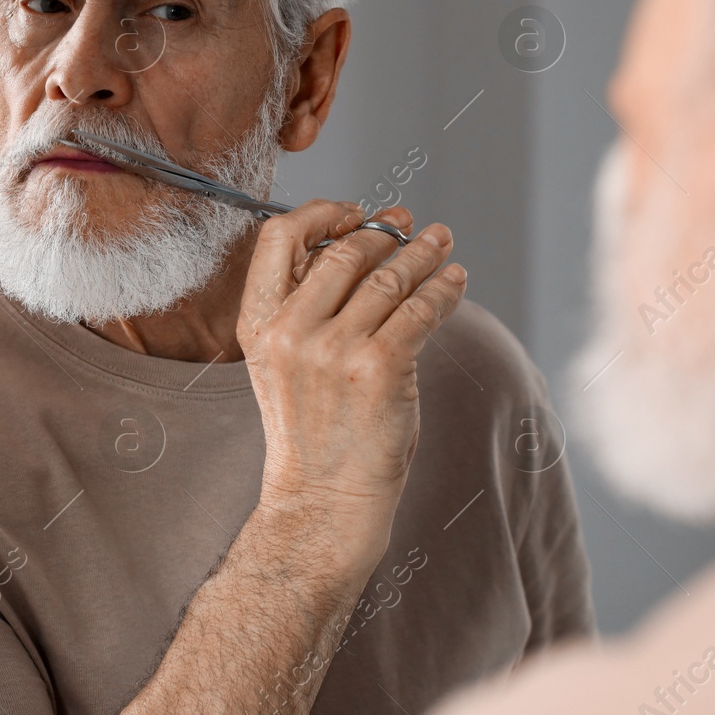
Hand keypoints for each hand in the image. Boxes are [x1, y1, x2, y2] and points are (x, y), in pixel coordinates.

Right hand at [238, 200, 466, 570]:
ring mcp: (335, 350)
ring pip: (390, 278)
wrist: (322, 502)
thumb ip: (306, 311)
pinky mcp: (379, 368)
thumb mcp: (282, 365)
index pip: (278, 238)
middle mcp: (291, 331)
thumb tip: (358, 254)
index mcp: (259, 324)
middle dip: (385, 232)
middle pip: (346, 252)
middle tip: (409, 223)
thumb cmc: (311, 435)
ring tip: (442, 241)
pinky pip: (420, 310)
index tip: (354, 212)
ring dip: (423, 253)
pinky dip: (444, 288)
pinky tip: (455, 279)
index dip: (321, 213)